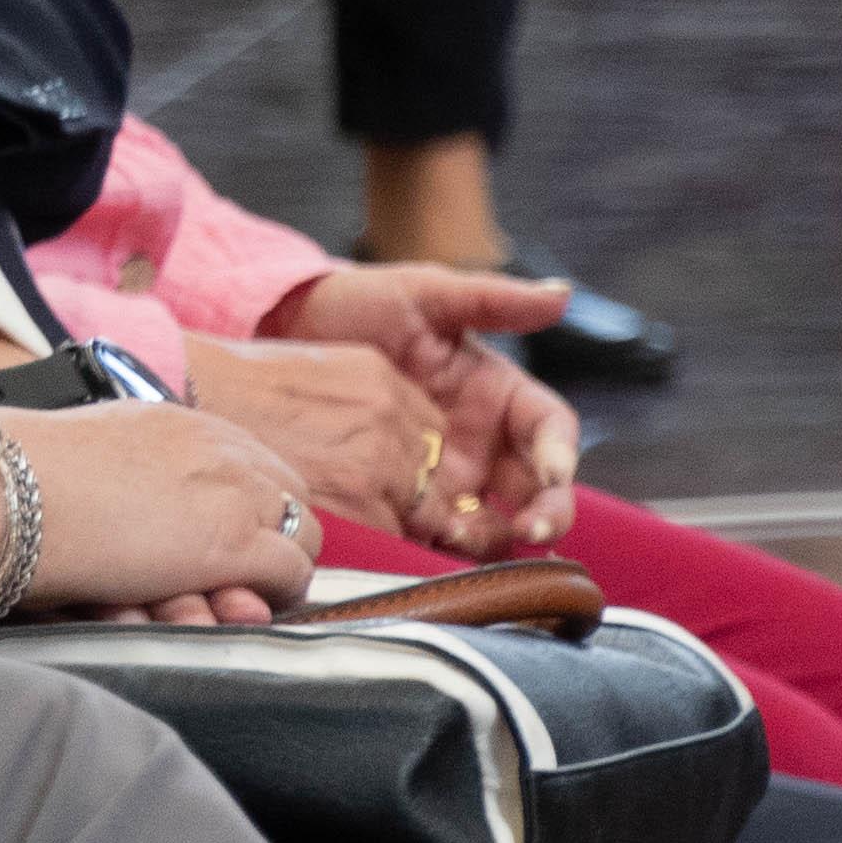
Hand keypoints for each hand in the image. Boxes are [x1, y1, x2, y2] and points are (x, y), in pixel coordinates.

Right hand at [0, 399, 318, 623]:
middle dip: (269, 538)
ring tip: (234, 599)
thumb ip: (125, 476)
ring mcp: (231, 493)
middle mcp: (215, 447)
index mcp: (175, 423)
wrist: (2, 498)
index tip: (219, 539)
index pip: (247, 461)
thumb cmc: (14, 487)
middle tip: (235, 577)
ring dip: (271, 573)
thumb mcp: (84, 461)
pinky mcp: (234, 544)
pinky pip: (292, 572)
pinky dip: (274, 596)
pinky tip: (236, 609)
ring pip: (302, 535)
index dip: (243, 507)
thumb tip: (127, 512)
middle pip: (287, 493)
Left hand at [255, 266, 582, 550]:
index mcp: (497, 394)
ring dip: (494, 538)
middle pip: (536, 490)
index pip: (550, 431)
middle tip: (530, 532)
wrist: (279, 332)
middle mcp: (481, 442)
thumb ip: (490, 299)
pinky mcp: (401, 501)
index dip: (560, 454)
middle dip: (544, 514)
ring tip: (462, 537)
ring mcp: (442, 477)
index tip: (553, 474)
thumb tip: (563, 295)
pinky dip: (441, 547)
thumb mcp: (421, 293)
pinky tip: (428, 548)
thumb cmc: (356, 303)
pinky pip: (433, 532)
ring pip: (492, 521)